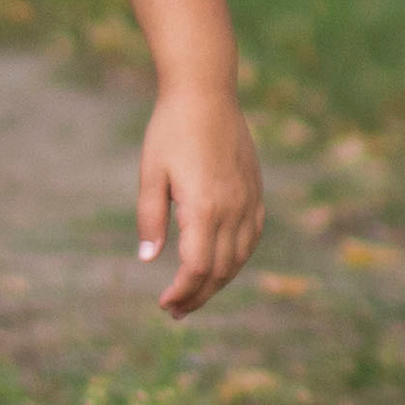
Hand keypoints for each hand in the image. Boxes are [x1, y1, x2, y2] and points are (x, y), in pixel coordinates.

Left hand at [136, 86, 263, 317]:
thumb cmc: (170, 130)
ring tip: (195, 295)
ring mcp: (248, 201)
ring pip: (239, 258)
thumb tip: (148, 260)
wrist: (206, 93)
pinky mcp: (255, 192)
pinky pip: (251, 238)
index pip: (196, 268)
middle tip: (175, 312)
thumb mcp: (150, 173)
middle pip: (219, 271)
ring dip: (218, 282)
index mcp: (203, 208)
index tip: (164, 304)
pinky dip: (237, 259)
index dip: (182, 292)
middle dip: (198, 296)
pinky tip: (221, 265)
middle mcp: (232, 210)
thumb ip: (150, 218)